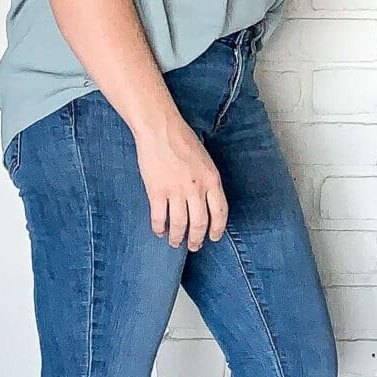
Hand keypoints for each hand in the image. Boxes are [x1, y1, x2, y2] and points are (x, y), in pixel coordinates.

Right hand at [135, 119, 227, 251]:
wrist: (160, 130)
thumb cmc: (183, 141)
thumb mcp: (206, 161)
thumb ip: (208, 181)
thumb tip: (207, 202)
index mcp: (212, 180)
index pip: (220, 212)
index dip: (217, 229)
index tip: (214, 237)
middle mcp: (197, 189)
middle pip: (199, 223)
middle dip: (197, 239)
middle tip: (194, 246)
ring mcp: (176, 191)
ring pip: (179, 224)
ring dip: (177, 238)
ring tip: (175, 242)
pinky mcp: (157, 191)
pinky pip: (159, 217)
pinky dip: (159, 228)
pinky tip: (159, 232)